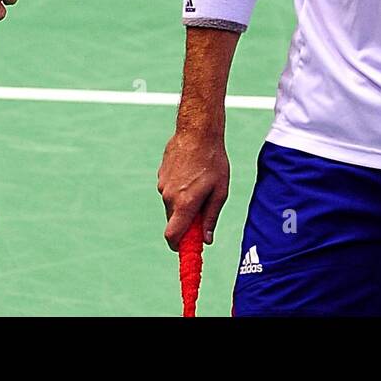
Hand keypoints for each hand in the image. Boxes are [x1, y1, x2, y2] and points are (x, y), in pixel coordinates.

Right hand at [158, 130, 229, 250]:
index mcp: (184, 204)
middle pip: (174, 222)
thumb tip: (206, 240)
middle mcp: (169, 197)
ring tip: (200, 184)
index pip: (172, 236)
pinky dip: (179, 189)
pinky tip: (191, 173)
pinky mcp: (160, 175)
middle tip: (203, 210)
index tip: (188, 248)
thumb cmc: (213, 161)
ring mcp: (162, 185)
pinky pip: (169, 190)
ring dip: (183, 203)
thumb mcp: (220, 192)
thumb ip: (211, 217)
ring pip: (171, 205)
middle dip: (186, 222)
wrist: (197, 132)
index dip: (178, 247)